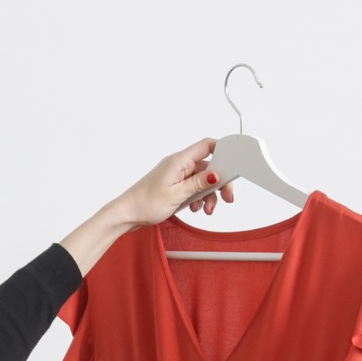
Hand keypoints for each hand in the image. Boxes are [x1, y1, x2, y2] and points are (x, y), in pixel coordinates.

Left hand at [110, 138, 237, 229]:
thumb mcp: (176, 195)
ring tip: (206, 210)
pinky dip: (198, 197)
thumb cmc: (145, 204)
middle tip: (227, 199)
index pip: (207, 145)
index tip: (235, 164)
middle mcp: (179, 165)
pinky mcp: (174, 185)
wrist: (126, 215)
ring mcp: (176, 175)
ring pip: (202, 180)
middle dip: (219, 183)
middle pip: (208, 167)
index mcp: (179, 161)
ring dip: (208, 195)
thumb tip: (217, 174)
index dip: (223, 150)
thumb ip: (198, 184)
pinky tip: (196, 208)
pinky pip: (193, 187)